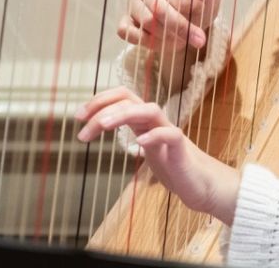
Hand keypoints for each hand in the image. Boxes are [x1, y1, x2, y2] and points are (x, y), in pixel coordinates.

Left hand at [76, 86, 239, 224]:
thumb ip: (132, 134)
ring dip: (123, 114)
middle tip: (82, 129)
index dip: (100, 100)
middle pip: (131, 99)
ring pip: (149, 110)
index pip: (123, 96)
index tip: (78, 116)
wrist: (200, 183)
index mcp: (145, 120)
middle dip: (102, 108)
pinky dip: (154, 135)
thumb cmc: (172, 165)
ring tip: (102, 126)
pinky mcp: (181, 148)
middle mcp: (157, 121)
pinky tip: (138, 144)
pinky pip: (169, 134)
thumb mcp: (146, 147)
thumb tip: (102, 128)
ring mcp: (170, 132)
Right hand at [118, 0, 222, 56]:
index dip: (188, 10)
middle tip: (197, 38)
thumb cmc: (203, 2)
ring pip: (145, 24)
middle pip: (157, 12)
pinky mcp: (125, 22)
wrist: (194, 25)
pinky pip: (127, 33)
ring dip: (168, 37)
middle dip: (180, 28)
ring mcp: (131, 3)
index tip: (201, 15)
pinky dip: (147, 42)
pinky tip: (162, 42)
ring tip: (182, 38)